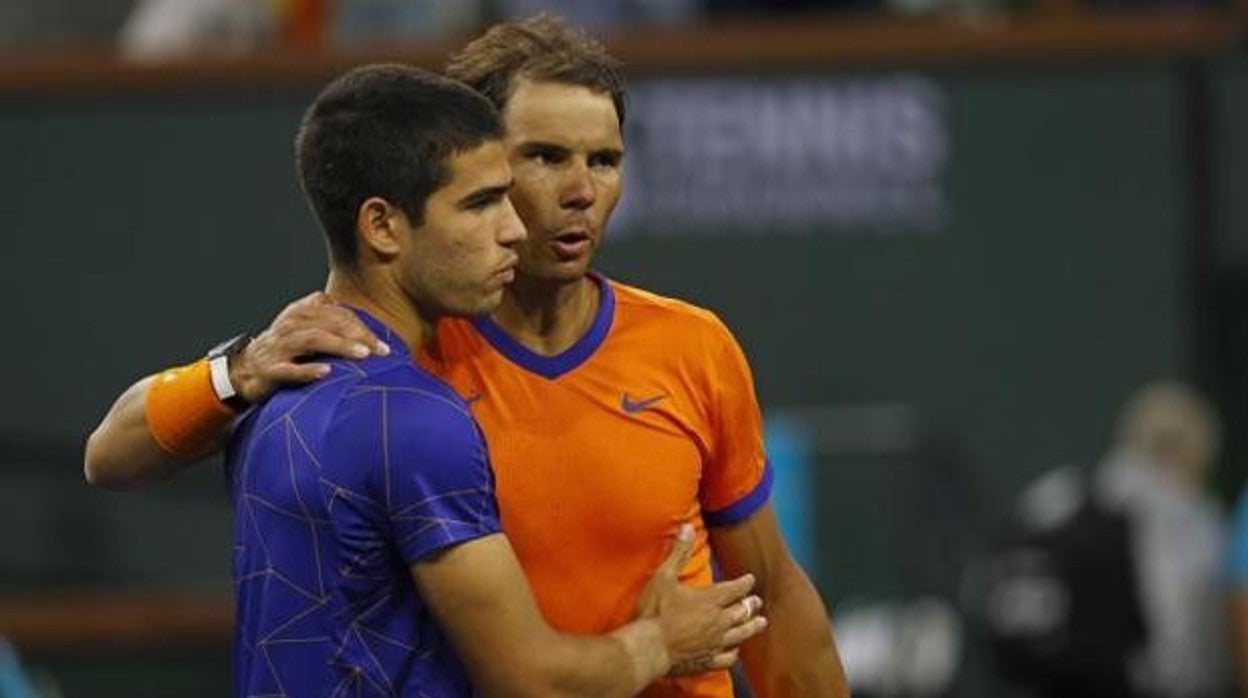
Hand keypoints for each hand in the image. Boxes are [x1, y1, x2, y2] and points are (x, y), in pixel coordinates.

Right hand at [229, 291, 388, 403]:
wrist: (245, 370)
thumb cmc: (286, 349)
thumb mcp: (306, 328)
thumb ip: (332, 323)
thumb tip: (370, 334)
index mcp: (301, 312)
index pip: (338, 313)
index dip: (362, 327)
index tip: (383, 346)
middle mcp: (291, 325)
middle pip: (330, 323)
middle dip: (358, 336)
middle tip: (380, 351)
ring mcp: (279, 347)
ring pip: (312, 340)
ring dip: (339, 346)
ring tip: (362, 355)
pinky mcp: (270, 370)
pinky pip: (289, 369)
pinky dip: (308, 370)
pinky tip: (326, 373)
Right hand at [637, 524, 767, 675]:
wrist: (649, 648)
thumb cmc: (654, 612)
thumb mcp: (663, 576)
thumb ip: (678, 552)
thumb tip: (687, 527)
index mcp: (710, 599)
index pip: (735, 588)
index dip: (745, 583)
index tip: (751, 579)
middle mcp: (718, 621)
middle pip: (742, 611)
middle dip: (751, 604)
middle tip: (757, 601)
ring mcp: (714, 643)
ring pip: (741, 634)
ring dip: (752, 626)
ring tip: (761, 623)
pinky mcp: (707, 661)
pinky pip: (728, 658)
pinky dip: (734, 652)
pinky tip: (734, 650)